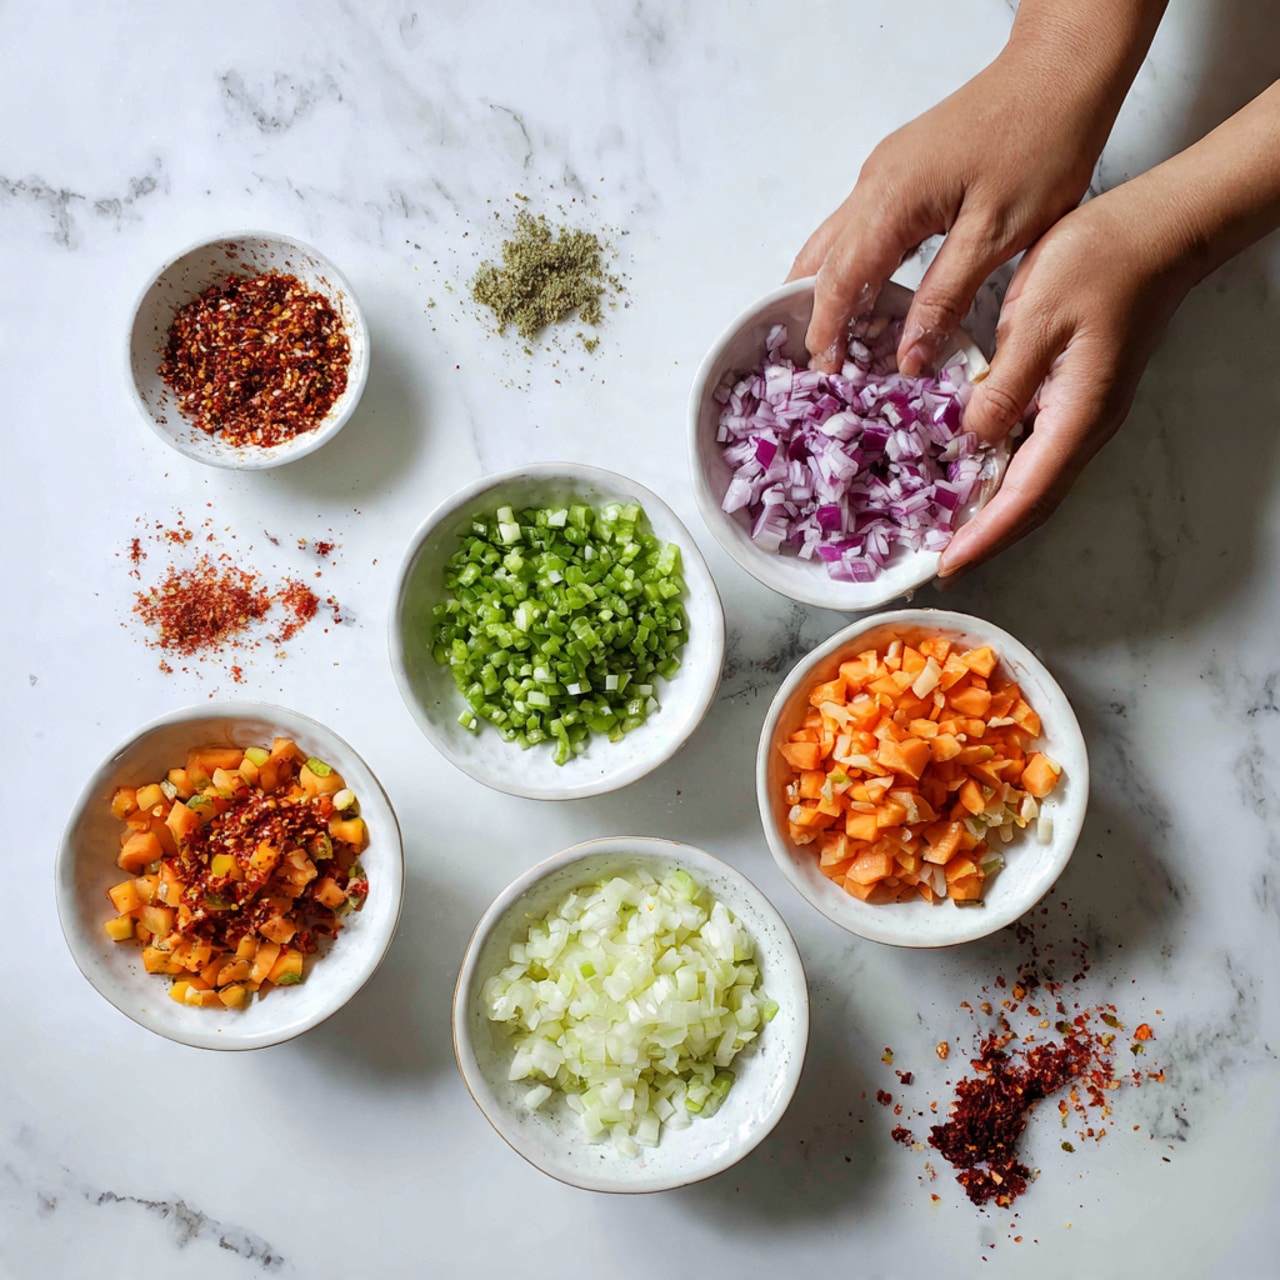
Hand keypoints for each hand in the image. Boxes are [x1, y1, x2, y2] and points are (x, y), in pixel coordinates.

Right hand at [787, 1, 1167, 373]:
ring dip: (830, 290)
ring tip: (839, 338)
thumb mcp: (997, 235)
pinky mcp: (902, 170)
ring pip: (835, 242)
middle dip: (813, 312)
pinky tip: (870, 295)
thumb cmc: (1041, 142)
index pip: (838, 279)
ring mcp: (885, 173)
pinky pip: (860, 227)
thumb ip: (944, 298)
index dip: (826, 328)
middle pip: (821, 260)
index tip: (825, 369)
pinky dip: (854, 267)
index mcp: (891, 200)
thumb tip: (908, 354)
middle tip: (822, 361)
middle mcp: (875, 183)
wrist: (1062, 71)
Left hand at [937, 182, 1196, 576]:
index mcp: (1076, 415)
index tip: (946, 567)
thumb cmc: (1099, 262)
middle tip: (939, 568)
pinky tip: (971, 476)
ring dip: (993, 514)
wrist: (1156, 230)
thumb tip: (972, 440)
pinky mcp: (1076, 397)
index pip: (1025, 497)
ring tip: (947, 534)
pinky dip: (1003, 478)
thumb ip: (1003, 384)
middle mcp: (1085, 427)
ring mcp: (1084, 415)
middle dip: (985, 540)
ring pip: (1035, 483)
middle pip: (1031, 504)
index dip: (983, 537)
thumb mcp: (1036, 318)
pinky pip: (1035, 454)